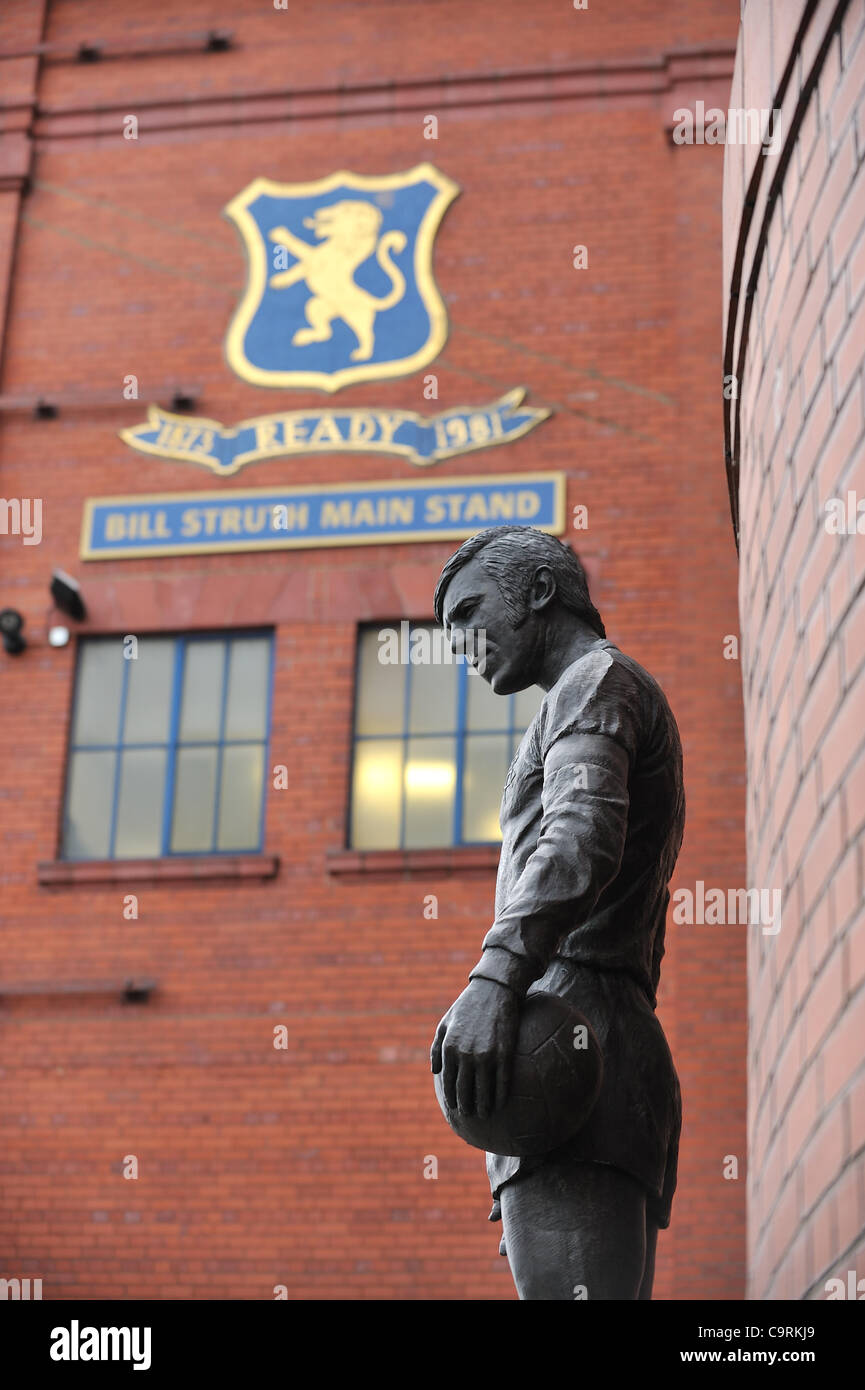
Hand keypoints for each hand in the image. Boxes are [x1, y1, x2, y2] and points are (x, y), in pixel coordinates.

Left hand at [430, 977, 519, 1118]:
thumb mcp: (444, 1023)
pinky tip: (500, 1103)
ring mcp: (486, 1055)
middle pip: (465, 1090)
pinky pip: (502, 1082)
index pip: (449, 1082)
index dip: (452, 1097)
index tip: (455, 1106)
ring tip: (484, 1114)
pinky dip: (500, 1096)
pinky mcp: (504, 1053)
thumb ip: (436, 1048)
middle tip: (470, 1114)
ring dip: (484, 1106)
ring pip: (483, 1090)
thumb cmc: (466, 1006)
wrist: (493, 991)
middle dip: (467, 1106)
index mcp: (449, 1048)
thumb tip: (435, 1072)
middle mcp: (465, 1055)